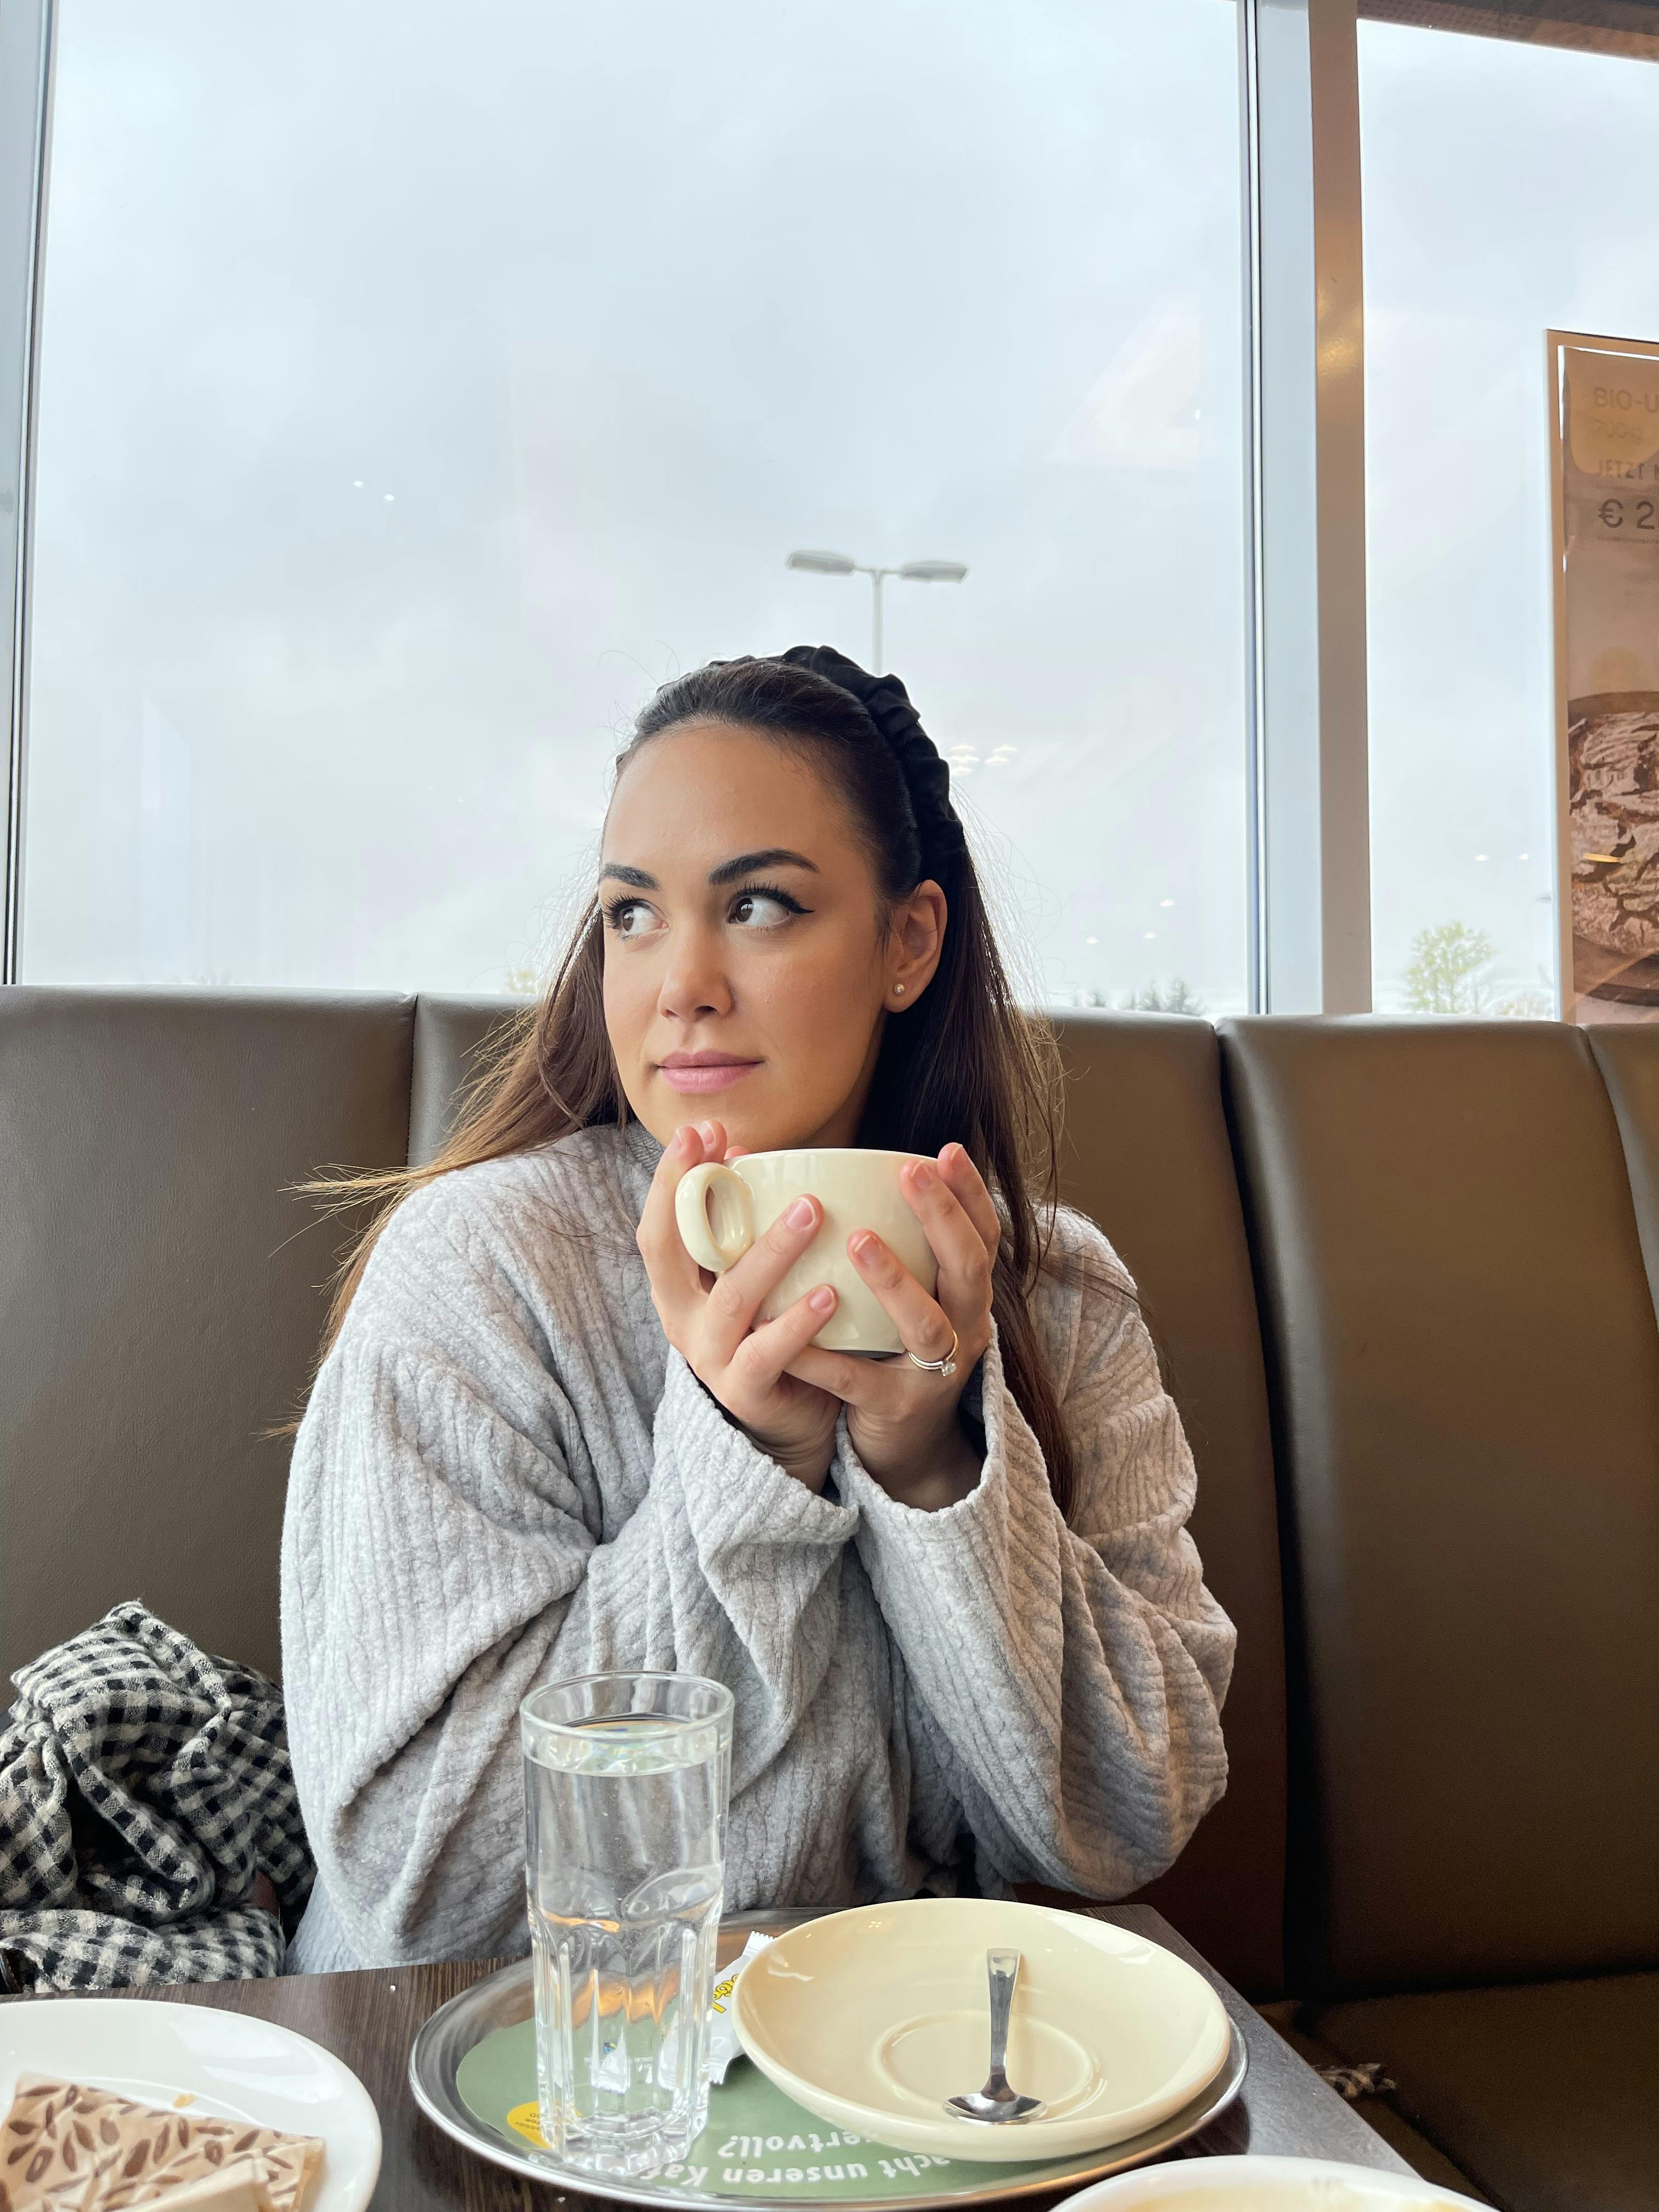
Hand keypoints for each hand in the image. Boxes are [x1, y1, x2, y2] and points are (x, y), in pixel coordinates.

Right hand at [635, 1120, 842, 1488]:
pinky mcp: (744, 1390)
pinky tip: (828, 1294)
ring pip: (733, 1298)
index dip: (671, 1177)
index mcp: (678, 1286)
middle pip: (669, 1252)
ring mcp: (709, 1356)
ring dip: (770, 1250)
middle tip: (729, 1149)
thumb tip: (741, 1150)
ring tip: (810, 1211)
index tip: (699, 1130)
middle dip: (692, 1195)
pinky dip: (797, 1322)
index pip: (659, 1223)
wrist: (792, 1419)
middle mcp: (681, 1318)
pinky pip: (767, 1353)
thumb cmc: (773, 1329)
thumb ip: (743, 1222)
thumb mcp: (753, 1272)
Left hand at [786, 1144, 998, 1509]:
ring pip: (926, 1324)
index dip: (970, 1193)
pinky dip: (825, 1357)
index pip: (983, 1236)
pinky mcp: (896, 1408)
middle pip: (968, 1268)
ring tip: (860, 1239)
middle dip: (943, 1217)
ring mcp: (935, 1372)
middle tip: (911, 1173)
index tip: (946, 1150)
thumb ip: (883, 1241)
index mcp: (966, 1295)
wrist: (904, 1446)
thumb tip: (818, 1172)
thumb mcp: (906, 1296)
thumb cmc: (892, 1349)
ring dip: (895, 1279)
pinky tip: (793, 1336)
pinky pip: (858, 1380)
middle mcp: (965, 1329)